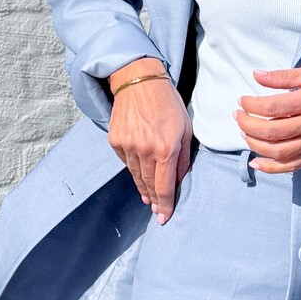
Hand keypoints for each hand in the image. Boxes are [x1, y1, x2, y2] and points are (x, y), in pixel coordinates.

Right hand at [106, 64, 192, 221]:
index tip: (164, 217)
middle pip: (148, 185)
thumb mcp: (185, 128)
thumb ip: (183, 157)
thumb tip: (179, 179)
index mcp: (165, 148)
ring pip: (135, 176)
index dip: (165, 205)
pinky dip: (133, 169)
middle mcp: (144, 151)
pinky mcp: (115, 141)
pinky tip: (139, 173)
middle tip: (157, 211)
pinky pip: (125, 162)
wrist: (138, 81)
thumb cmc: (167, 103)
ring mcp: (127, 146)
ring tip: (148, 198)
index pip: (164, 186)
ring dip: (143, 188)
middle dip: (154, 200)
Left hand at [234, 66, 300, 172]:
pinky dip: (271, 167)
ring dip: (255, 145)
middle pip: (271, 131)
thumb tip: (256, 75)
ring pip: (279, 151)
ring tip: (244, 134)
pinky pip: (292, 166)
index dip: (251, 105)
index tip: (243, 101)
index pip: (272, 107)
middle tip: (238, 116)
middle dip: (248, 125)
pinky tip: (256, 163)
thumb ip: (284, 76)